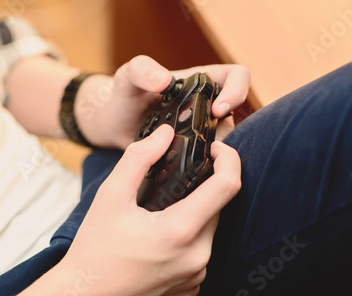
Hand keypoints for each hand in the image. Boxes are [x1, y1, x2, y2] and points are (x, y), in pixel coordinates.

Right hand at [57, 124, 240, 295]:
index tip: (215, 150)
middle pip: (217, 208)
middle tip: (175, 185)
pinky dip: (190, 242)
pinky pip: (202, 255)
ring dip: (195, 216)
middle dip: (203, 190)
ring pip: (210, 231)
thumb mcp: (110, 196)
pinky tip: (162, 243)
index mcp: (180, 231)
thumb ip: (139, 158)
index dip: (229, 159)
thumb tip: (165, 134)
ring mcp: (197, 276)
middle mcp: (197, 257)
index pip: (228, 186)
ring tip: (162, 216)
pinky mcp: (192, 290)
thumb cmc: (94, 250)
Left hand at [75, 55, 249, 148]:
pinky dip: (206, 164)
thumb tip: (165, 80)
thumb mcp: (127, 78)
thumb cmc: (123, 96)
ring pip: (227, 139)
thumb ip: (141, 70)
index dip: (236, 91)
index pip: (237, 77)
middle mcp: (207, 106)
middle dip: (228, 129)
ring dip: (218, 149)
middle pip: (237, 114)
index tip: (218, 110)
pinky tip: (189, 169)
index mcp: (200, 82)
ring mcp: (203, 131)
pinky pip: (211, 158)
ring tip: (196, 156)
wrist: (114, 128)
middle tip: (209, 142)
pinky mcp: (194, 152)